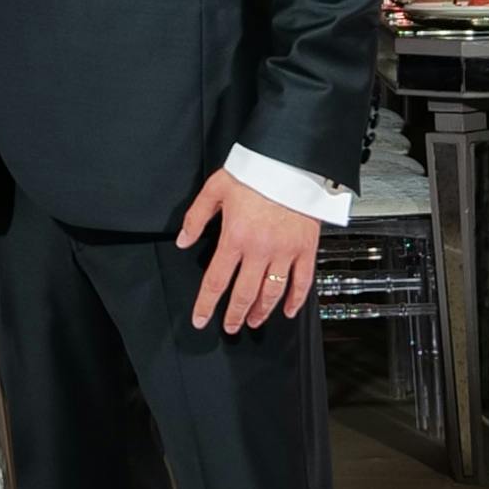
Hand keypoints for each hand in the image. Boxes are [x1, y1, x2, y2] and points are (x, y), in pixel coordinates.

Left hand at [178, 164, 319, 334]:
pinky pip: (302, 282)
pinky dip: (295, 301)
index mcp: (235, 237)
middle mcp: (260, 249)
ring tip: (253, 321)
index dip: (206, 304)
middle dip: (234, 315)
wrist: (291, 161)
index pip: (216, 281)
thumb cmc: (255, 172)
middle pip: (244, 294)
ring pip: (272, 293)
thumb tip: (183, 241)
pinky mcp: (305, 248)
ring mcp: (285, 251)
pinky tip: (287, 311)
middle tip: (229, 327)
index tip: (200, 319)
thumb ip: (196, 217)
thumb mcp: (216, 188)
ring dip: (261, 312)